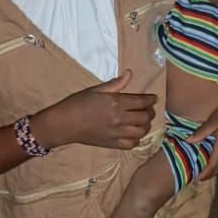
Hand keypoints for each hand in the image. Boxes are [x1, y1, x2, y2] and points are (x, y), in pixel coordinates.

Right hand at [33, 70, 156, 149]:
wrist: (64, 123)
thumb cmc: (78, 103)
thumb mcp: (96, 89)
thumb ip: (116, 83)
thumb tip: (130, 73)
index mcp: (116, 102)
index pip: (142, 102)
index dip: (151, 99)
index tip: (153, 98)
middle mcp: (119, 118)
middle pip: (145, 117)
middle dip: (150, 112)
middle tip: (148, 109)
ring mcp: (116, 132)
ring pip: (141, 131)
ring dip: (145, 125)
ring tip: (143, 121)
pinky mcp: (112, 143)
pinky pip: (132, 144)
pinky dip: (136, 139)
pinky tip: (134, 134)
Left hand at [186, 91, 217, 179]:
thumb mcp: (214, 121)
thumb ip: (201, 132)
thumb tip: (188, 141)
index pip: (213, 166)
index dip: (204, 174)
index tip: (195, 178)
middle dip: (208, 175)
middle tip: (197, 178)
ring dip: (214, 171)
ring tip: (204, 172)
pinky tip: (215, 162)